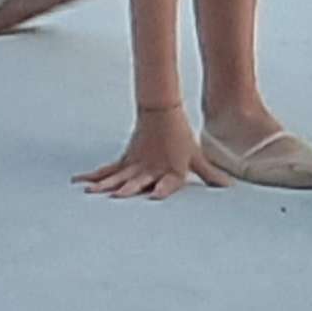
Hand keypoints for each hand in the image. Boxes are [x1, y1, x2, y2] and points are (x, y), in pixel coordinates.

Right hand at [74, 107, 230, 199]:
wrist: (161, 113)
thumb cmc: (181, 139)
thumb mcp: (197, 157)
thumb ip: (212, 175)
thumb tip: (232, 188)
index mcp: (170, 171)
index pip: (167, 183)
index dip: (162, 190)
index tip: (155, 196)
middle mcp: (150, 170)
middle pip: (138, 181)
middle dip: (127, 189)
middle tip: (116, 197)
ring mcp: (135, 164)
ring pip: (118, 176)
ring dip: (104, 185)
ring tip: (91, 193)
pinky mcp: (124, 160)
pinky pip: (106, 170)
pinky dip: (93, 177)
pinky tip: (79, 183)